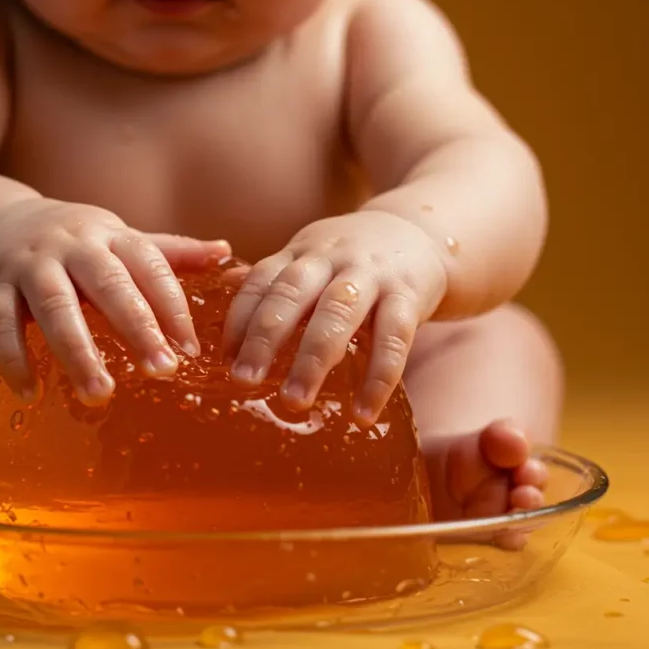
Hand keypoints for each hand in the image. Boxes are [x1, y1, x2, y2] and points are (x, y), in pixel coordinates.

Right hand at [0, 200, 229, 404]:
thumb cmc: (76, 243)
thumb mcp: (120, 239)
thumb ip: (170, 253)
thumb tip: (227, 251)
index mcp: (110, 236)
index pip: (149, 266)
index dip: (171, 306)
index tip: (190, 349)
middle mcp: (71, 246)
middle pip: (107, 285)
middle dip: (136, 329)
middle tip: (162, 371)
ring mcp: (29, 265)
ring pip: (53, 307)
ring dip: (77, 352)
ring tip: (99, 394)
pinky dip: (13, 359)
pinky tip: (31, 394)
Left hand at [222, 211, 446, 424]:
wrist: (425, 233)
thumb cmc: (355, 261)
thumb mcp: (313, 260)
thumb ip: (276, 283)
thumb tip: (225, 302)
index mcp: (302, 253)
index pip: (261, 281)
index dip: (239, 319)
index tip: (222, 360)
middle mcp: (331, 258)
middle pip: (291, 294)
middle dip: (264, 338)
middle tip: (243, 381)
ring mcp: (371, 274)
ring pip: (338, 314)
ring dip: (313, 360)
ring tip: (293, 402)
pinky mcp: (408, 295)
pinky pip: (394, 339)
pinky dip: (378, 379)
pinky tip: (363, 415)